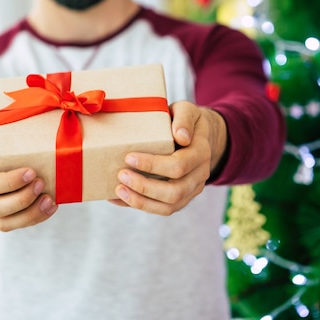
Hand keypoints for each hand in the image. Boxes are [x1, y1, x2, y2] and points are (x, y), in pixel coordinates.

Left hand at [111, 101, 227, 214]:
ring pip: (170, 206)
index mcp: (201, 152)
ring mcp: (192, 189)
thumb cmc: (185, 120)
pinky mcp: (183, 198)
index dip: (153, 165)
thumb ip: (184, 118)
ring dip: (142, 201)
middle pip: (175, 191)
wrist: (198, 134)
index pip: (178, 165)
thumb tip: (180, 136)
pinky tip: (121, 198)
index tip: (129, 157)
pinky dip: (141, 205)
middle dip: (144, 186)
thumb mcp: (187, 110)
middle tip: (121, 174)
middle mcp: (200, 174)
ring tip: (119, 190)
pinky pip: (163, 209)